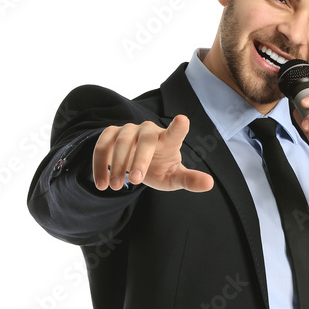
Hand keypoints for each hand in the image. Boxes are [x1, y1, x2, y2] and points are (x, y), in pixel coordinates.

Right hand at [92, 116, 213, 192]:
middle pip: (145, 140)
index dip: (178, 127)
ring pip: (121, 142)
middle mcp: (148, 131)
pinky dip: (99, 165)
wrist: (136, 165)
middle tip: (137, 182)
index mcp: (168, 141)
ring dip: (117, 165)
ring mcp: (128, 130)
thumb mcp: (174, 178)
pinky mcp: (110, 134)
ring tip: (115, 187)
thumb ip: (189, 180)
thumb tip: (209, 184)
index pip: (175, 133)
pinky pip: (102, 146)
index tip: (183, 120)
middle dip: (140, 159)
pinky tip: (101, 184)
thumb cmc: (160, 169)